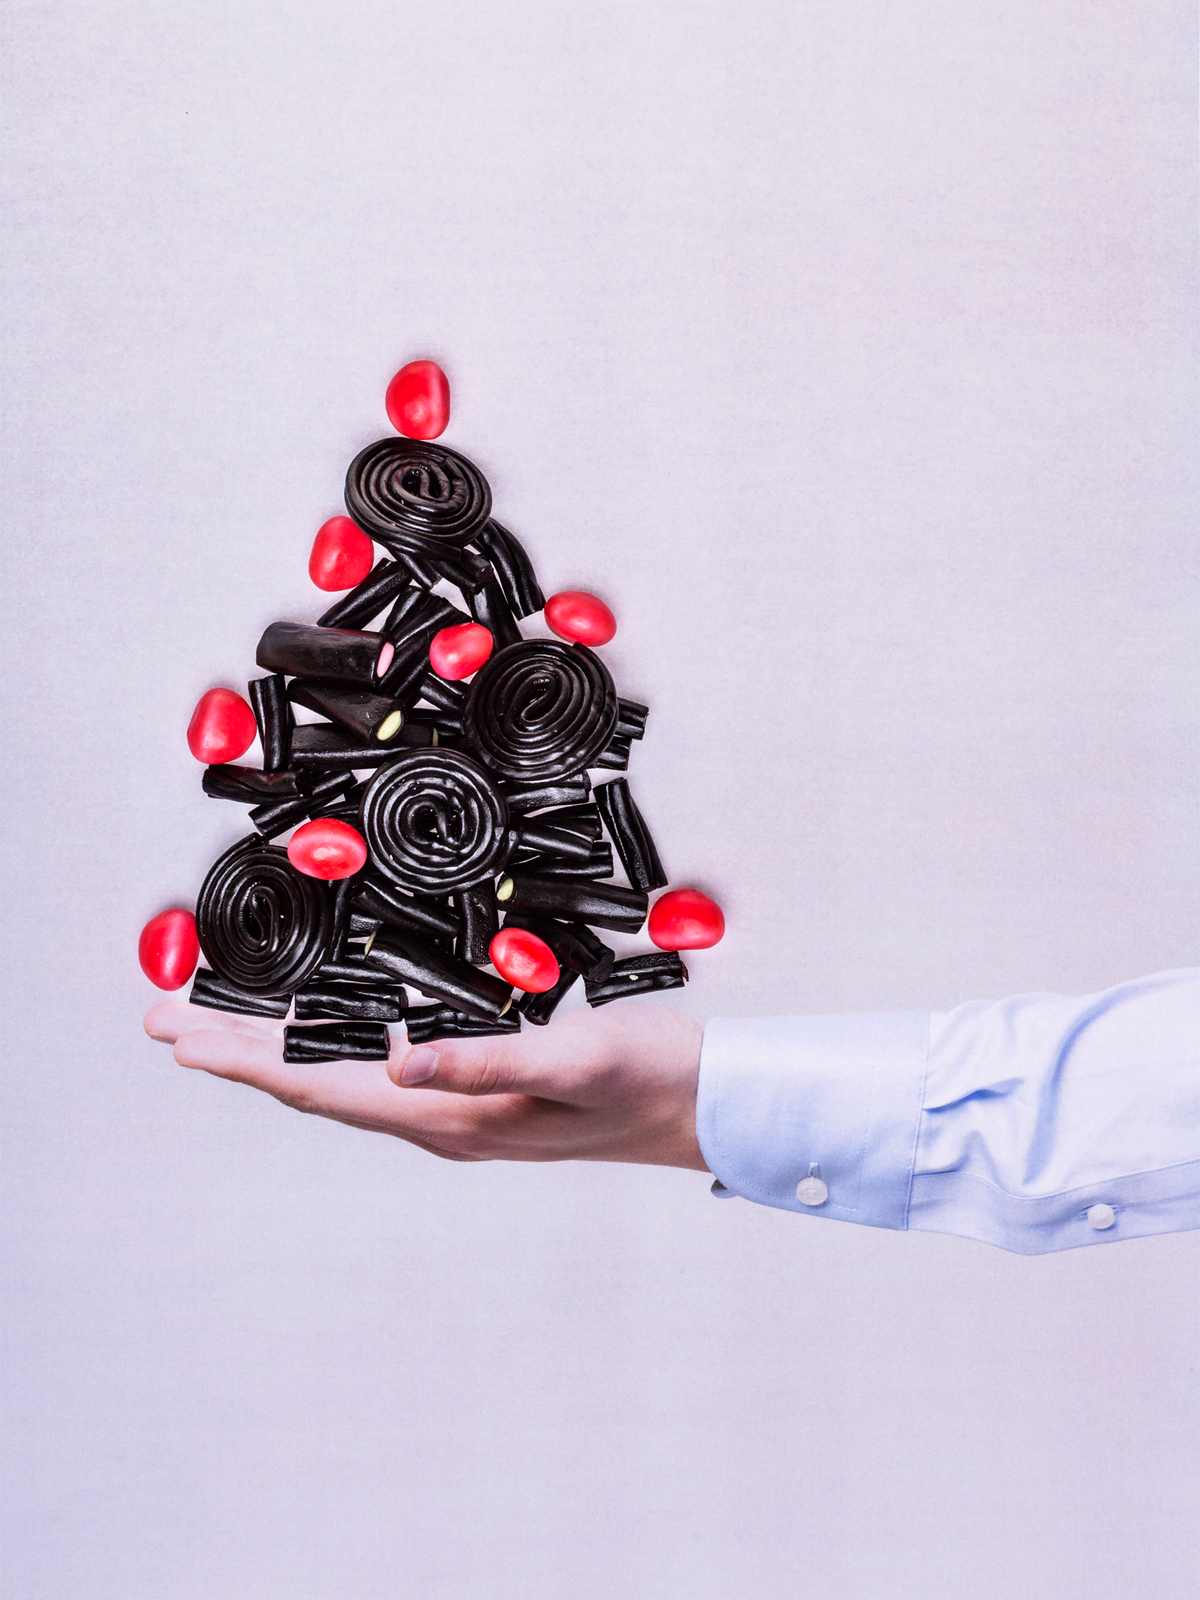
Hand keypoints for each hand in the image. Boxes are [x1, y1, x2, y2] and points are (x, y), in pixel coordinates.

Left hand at [143, 1000, 707, 1169]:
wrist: (701, 1106)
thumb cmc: (648, 1076)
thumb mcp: (573, 1058)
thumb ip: (485, 1063)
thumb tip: (396, 1068)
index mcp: (455, 1117)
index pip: (325, 1087)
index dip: (247, 1061)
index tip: (183, 1035)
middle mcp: (443, 1122)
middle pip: (316, 1088)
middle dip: (238, 1056)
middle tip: (169, 1024)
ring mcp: (459, 1115)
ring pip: (342, 1084)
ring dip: (276, 1056)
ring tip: (221, 1033)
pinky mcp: (478, 1096)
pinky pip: (380, 1078)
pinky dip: (331, 1052)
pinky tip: (327, 1038)